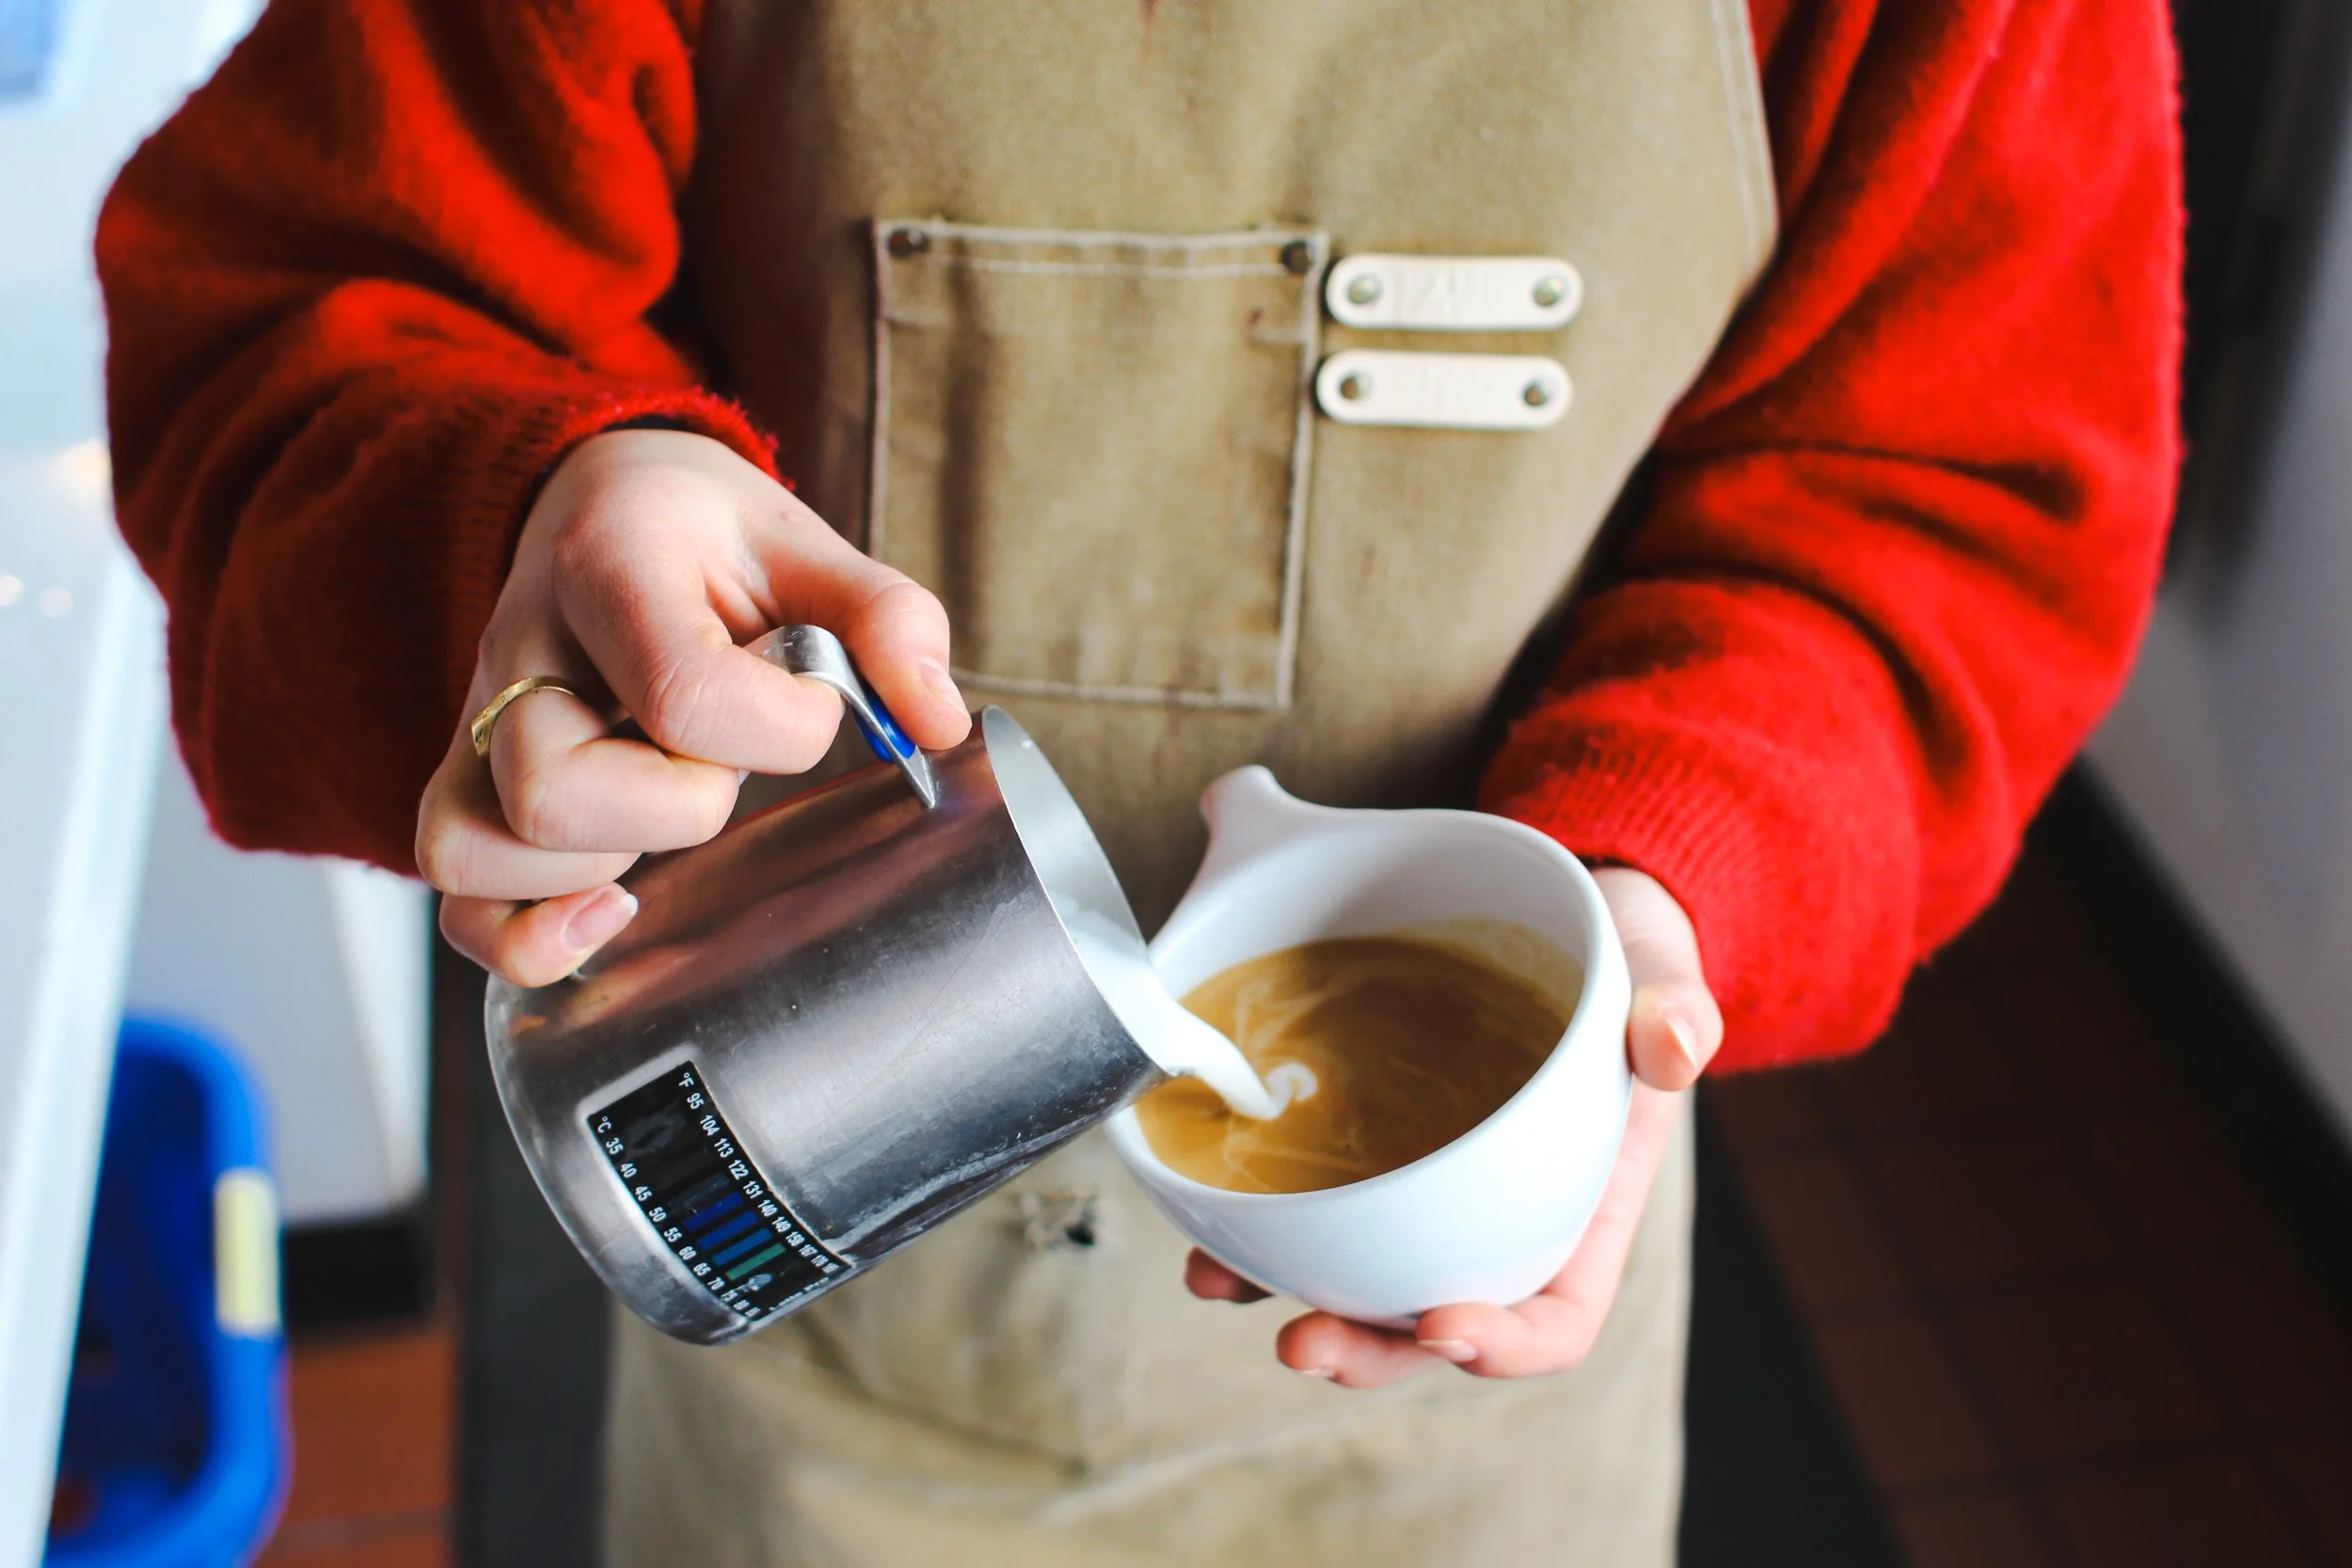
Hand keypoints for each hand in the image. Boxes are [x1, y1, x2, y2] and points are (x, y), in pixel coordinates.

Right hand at [416, 430, 970, 984]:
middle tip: (721, 767)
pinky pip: (454, 891)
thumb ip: (886, 618)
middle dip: (676, 809)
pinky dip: (521, 933)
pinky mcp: (470, 784)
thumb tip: (937, 719)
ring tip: (666, 818)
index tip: (812, 704)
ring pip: (479, 847)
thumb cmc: (703, 539)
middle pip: (554, 788)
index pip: (680, 691)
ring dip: (595, 868)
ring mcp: (480, 726)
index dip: (776, 729)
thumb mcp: (805, 544)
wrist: (596, 504)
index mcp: (610, 567)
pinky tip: (609, 917)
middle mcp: (520, 651)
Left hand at [1184, 866, 1721, 1386]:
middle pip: (1433, 1326)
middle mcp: (1497, 1221)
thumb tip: (1675, 1043)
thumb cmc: (1623, 961)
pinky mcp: (1361, 1150)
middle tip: (1304, 1342)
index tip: (1445, 1326)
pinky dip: (1253, 1225)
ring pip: (1357, 1279)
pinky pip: (1309, 1206)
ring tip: (1218, 1285)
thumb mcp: (1661, 974)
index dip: (1503, 1343)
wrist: (1561, 912)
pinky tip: (1200, 1219)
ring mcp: (1424, 1192)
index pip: (1554, 1317)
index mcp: (1582, 1209)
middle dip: (1369, 1349)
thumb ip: (1673, 1008)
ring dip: (1289, 1298)